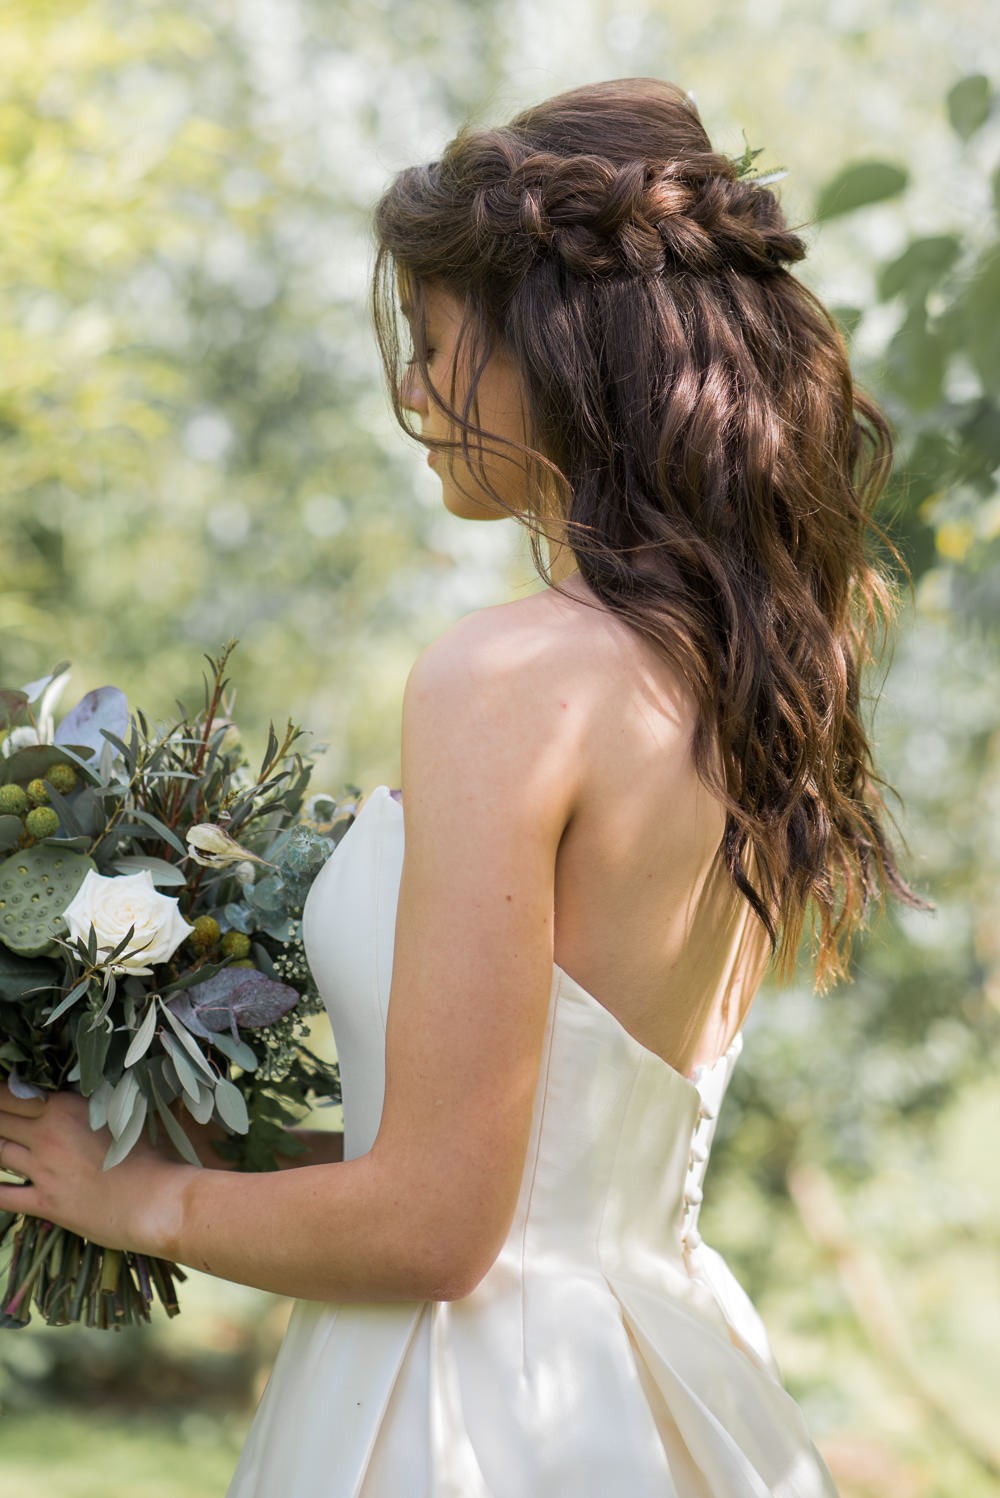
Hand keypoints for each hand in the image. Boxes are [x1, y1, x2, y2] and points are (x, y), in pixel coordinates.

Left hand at [0, 1081, 196, 1258]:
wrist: (157, 1200)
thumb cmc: (152, 1152)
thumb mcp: (124, 1112)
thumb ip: (97, 1100)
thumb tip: (85, 1089)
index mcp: (65, 1107)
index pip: (13, 1092)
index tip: (0, 1093)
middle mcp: (46, 1135)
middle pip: (0, 1119)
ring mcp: (42, 1170)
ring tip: (0, 1140)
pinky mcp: (44, 1203)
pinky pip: (3, 1196)